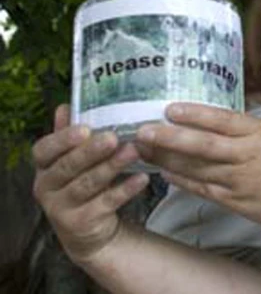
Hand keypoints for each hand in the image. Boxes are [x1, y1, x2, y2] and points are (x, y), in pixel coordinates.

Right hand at [32, 105, 147, 264]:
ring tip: (133, 152)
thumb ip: (70, 135)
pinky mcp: (81, 223)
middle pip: (68, 167)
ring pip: (87, 184)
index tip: (85, 129)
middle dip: (91, 152)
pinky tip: (142, 178)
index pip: (44, 150)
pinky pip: (105, 203)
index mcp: (44, 166)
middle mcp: (46, 187)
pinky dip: (125, 190)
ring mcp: (61, 208)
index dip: (62, 140)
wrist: (89, 227)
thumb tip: (65, 106)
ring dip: (111, 167)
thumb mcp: (75, 158)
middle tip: (113, 138)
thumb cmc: (83, 182)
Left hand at [136, 103, 260, 228]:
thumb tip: (217, 117)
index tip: (170, 109)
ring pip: (197, 169)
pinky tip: (167, 176)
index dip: (194, 114)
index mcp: (257, 133)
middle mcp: (246, 154)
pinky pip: (204, 190)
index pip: (221, 120)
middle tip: (143, 132)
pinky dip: (184, 182)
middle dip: (170, 138)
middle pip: (202, 145)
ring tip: (145, 152)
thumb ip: (246, 127)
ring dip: (169, 161)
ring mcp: (240, 179)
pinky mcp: (237, 201)